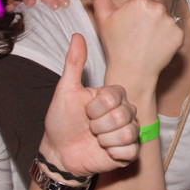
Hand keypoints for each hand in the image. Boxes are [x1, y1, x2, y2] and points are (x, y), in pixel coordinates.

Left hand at [39, 34, 138, 176]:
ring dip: (105, 140)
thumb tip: (76, 35)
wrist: (59, 152)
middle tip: (89, 128)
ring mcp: (128, 132)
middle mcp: (124, 112)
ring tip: (96, 140)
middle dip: (99, 125)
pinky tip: (104, 151)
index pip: (114, 97)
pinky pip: (131, 151)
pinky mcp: (129, 152)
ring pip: (128, 133)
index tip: (85, 112)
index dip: (96, 108)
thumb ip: (74, 63)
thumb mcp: (65, 91)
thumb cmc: (61, 121)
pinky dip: (113, 153)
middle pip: (123, 115)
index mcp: (112, 97)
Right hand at [81, 0, 182, 88]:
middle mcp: (159, 8)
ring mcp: (171, 22)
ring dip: (159, 24)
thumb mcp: (103, 18)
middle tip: (137, 31)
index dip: (137, 8)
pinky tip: (155, 44)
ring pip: (166, 16)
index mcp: (141, 0)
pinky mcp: (180, 35)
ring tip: (145, 38)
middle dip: (149, 13)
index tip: (131, 21)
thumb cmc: (115, 44)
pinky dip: (168, 36)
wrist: (131, 71)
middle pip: (157, 3)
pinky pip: (175, 30)